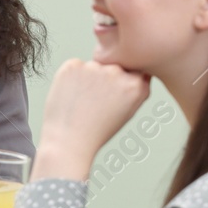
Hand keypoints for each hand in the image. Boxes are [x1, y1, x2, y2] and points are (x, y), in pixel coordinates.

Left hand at [31, 59, 150, 181]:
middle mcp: (117, 73)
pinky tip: (70, 96)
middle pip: (113, 68)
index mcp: (135, 85)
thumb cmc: (97, 131)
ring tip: (81, 103)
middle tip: (94, 103)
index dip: (121, 85)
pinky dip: (72, 78)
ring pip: (93, 67)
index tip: (112, 98)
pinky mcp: (72, 66)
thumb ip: (137, 89)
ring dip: (88, 78)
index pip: (134, 72)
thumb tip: (140, 69)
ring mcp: (94, 67)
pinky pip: (75, 67)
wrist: (68, 141)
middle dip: (105, 81)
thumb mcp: (128, 112)